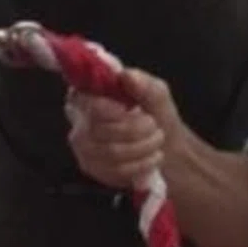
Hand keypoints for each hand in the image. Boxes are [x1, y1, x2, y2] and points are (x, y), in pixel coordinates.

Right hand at [66, 68, 181, 189]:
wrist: (167, 148)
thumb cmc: (156, 115)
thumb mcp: (158, 95)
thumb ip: (144, 84)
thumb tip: (126, 75)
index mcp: (90, 94)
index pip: (83, 99)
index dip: (105, 107)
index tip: (126, 109)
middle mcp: (80, 120)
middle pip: (99, 128)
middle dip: (135, 129)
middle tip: (153, 125)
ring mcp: (83, 147)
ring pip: (110, 151)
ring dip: (142, 146)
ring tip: (157, 139)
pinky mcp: (93, 169)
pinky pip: (115, 171)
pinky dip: (141, 163)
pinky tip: (152, 156)